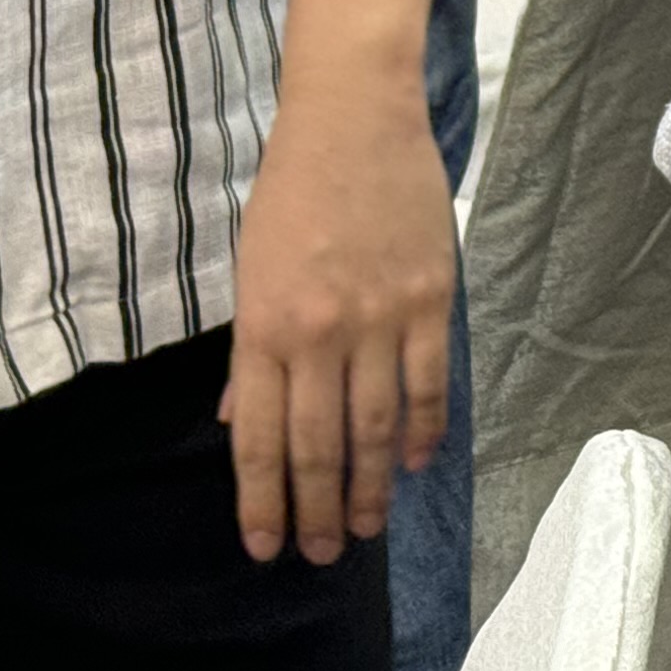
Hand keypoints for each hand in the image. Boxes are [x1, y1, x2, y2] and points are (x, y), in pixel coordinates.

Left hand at [224, 60, 455, 564]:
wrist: (353, 116)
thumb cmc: (292, 189)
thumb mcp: (249, 268)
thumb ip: (249, 351)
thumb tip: (240, 421)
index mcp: (263, 327)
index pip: (261, 439)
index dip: (262, 501)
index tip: (265, 547)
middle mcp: (319, 332)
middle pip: (319, 446)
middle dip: (317, 511)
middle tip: (322, 555)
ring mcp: (379, 317)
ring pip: (376, 426)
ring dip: (369, 487)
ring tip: (367, 528)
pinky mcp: (430, 297)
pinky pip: (429, 381)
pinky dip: (423, 429)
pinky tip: (414, 461)